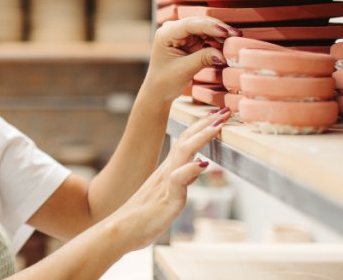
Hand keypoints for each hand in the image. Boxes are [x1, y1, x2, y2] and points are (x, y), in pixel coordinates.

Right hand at [112, 108, 231, 247]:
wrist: (120, 232)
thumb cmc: (142, 217)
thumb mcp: (165, 194)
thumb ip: (180, 179)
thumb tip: (196, 166)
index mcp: (166, 171)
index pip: (185, 141)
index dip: (201, 127)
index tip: (216, 114)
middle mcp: (166, 172)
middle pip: (186, 141)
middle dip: (205, 124)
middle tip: (223, 110)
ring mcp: (165, 185)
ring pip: (183, 154)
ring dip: (200, 138)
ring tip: (216, 126)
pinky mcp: (167, 201)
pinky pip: (177, 182)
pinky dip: (189, 170)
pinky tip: (201, 163)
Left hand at [142, 17, 241, 101]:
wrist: (159, 90)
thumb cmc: (165, 81)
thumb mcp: (184, 70)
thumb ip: (203, 59)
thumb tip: (223, 54)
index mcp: (166, 33)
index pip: (191, 24)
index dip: (210, 26)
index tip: (225, 31)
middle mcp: (174, 30)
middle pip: (200, 23)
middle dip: (218, 28)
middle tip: (237, 34)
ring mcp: (182, 34)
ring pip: (205, 28)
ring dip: (220, 33)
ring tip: (236, 38)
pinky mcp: (190, 41)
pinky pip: (207, 36)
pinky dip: (217, 39)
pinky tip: (228, 43)